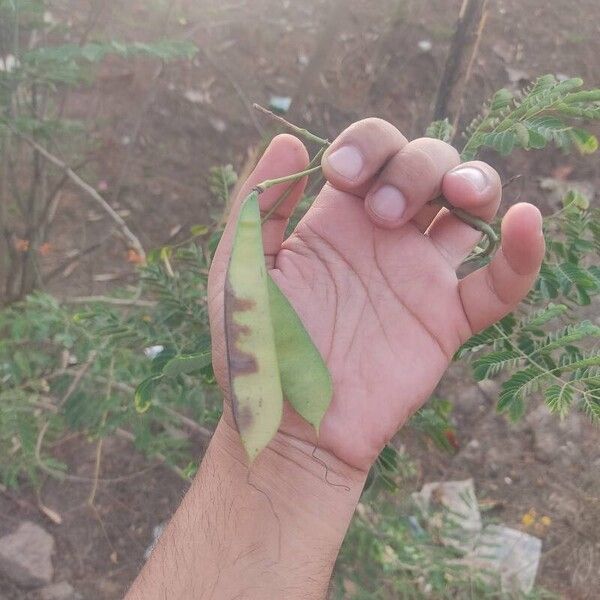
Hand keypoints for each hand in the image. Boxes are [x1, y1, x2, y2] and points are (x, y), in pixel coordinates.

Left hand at [208, 119, 543, 472]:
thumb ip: (257, 207)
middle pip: (428, 164)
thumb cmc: (259, 352)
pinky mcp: (446, 319)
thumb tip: (289, 139)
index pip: (372, 150)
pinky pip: (500, 282)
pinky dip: (523, 252)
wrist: (291, 427)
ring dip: (474, 181)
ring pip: (469, 205)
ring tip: (456, 195)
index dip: (366, 144)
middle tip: (384, 212)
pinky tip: (526, 222)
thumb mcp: (241, 270)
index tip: (341, 175)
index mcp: (335, 220)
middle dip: (415, 165)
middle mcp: (383, 238)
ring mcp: (418, 276)